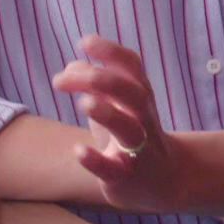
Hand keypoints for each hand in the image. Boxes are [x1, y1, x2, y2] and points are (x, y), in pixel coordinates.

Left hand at [51, 35, 187, 212]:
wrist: (162, 180)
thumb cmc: (129, 133)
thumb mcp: (114, 105)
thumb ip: (94, 83)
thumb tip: (69, 68)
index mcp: (140, 95)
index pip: (131, 65)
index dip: (110, 51)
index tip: (84, 43)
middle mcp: (143, 118)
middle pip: (131, 92)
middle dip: (101, 80)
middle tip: (61, 80)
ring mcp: (137, 148)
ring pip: (128, 128)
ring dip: (107, 113)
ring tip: (84, 104)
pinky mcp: (125, 176)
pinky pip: (113, 169)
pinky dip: (96, 160)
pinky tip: (79, 151)